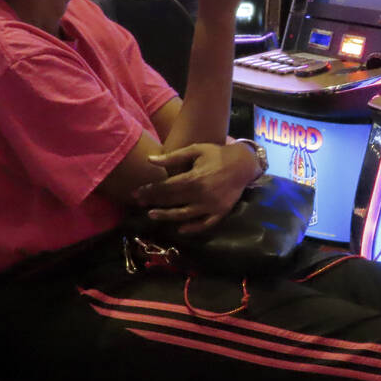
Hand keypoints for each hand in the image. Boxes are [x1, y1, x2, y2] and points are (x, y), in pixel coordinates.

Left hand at [132, 142, 256, 233]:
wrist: (243, 163)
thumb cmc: (217, 154)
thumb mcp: (195, 150)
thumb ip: (173, 156)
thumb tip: (150, 160)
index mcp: (194, 178)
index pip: (166, 187)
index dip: (150, 190)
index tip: (136, 193)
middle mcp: (201, 194)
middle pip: (172, 201)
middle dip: (153, 201)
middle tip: (139, 203)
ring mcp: (211, 205)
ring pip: (184, 215)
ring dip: (167, 216)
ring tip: (152, 215)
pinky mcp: (220, 212)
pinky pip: (204, 224)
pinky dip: (192, 228)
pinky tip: (180, 229)